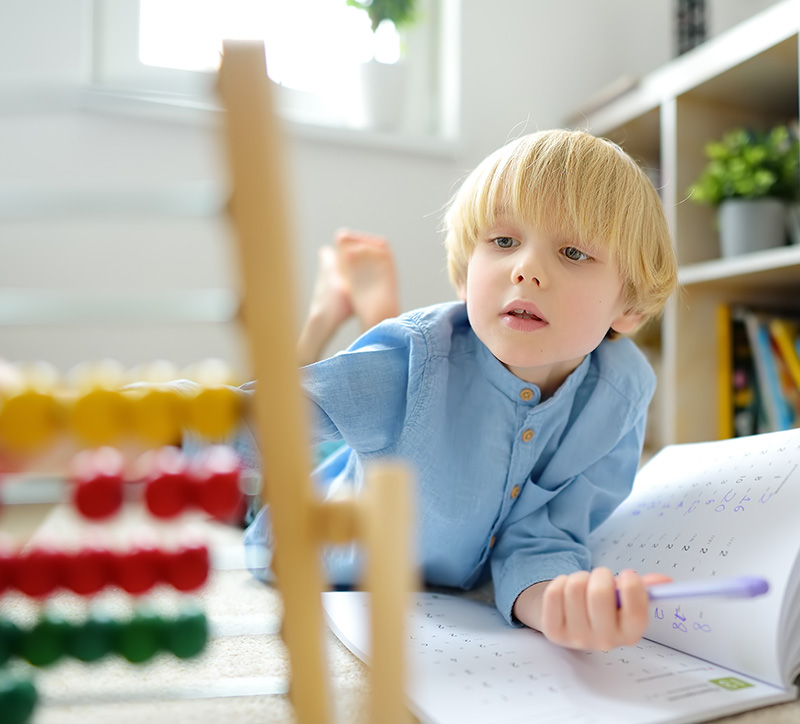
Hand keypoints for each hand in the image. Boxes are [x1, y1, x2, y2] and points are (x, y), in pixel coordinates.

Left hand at [513, 567, 671, 650]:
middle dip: (601, 574)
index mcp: (630, 634)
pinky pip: (554, 592)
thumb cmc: (602, 607)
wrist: (570, 620)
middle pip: (599, 593)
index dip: (632, 586)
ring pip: (575, 587)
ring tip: (583, 584)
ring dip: (580, 576)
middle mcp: (605, 641)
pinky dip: (560, 581)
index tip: (627, 574)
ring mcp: (577, 639)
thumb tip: (664, 581)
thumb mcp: (624, 600)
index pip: (637, 612)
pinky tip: (566, 591)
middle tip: (600, 577)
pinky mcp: (554, 632)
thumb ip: (643, 590)